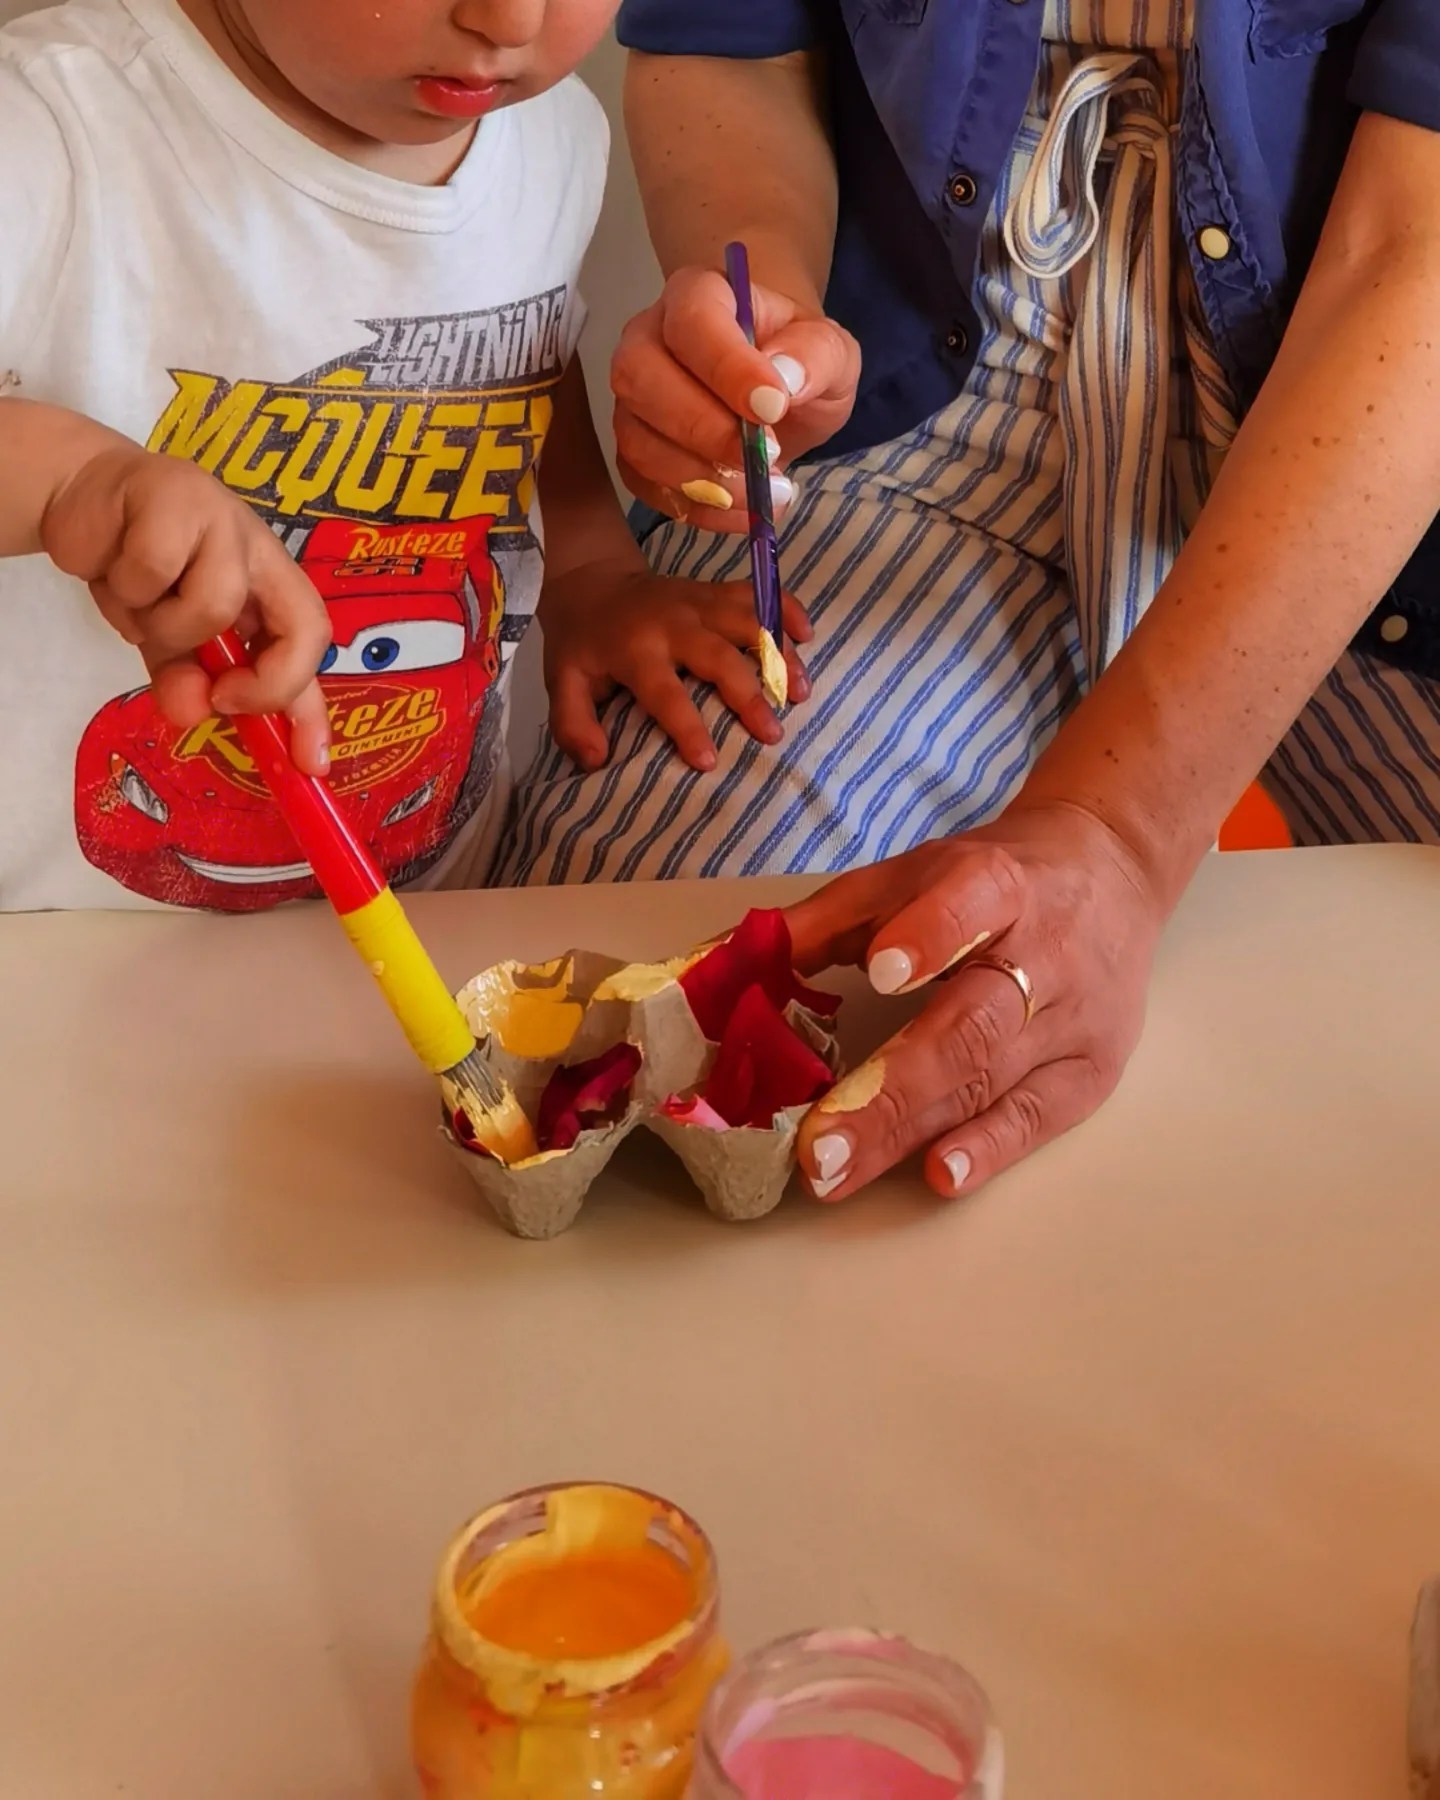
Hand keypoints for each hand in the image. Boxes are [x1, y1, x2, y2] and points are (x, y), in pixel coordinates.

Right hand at [41, 447, 331, 773]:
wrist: (84, 498)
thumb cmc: (140, 570)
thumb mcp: (167, 643)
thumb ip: (185, 681)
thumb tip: (193, 715)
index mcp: (272, 586)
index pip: (313, 648)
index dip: (315, 709)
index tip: (310, 762)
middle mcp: (261, 553)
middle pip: (304, 627)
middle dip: (267, 683)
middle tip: (221, 697)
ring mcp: (225, 520)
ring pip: (214, 606)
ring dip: (163, 626)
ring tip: (138, 602)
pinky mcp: (176, 496)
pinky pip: (154, 570)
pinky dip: (126, 587)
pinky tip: (114, 565)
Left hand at [541, 555, 812, 772]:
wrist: (591, 580)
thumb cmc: (583, 643)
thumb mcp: (562, 683)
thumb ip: (573, 724)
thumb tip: (597, 760)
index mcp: (635, 649)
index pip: (665, 693)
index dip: (687, 727)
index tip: (709, 762)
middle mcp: (673, 622)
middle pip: (719, 657)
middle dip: (748, 695)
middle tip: (773, 734)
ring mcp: (698, 601)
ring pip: (748, 622)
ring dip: (778, 654)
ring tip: (801, 693)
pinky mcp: (715, 591)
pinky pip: (756, 593)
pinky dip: (785, 608)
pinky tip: (807, 635)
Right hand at [611, 267, 860, 533]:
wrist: (776, 392)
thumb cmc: (797, 360)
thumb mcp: (830, 350)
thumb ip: (816, 356)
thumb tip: (784, 380)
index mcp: (696, 295)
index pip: (691, 321)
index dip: (726, 367)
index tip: (773, 408)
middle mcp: (647, 339)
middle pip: (641, 378)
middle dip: (704, 430)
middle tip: (765, 458)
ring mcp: (634, 399)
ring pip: (637, 440)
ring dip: (700, 478)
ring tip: (763, 491)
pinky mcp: (636, 450)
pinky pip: (645, 484)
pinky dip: (696, 507)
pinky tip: (743, 510)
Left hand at [784, 801, 1165, 1199]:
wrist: (1113, 873)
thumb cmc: (992, 879)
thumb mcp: (910, 872)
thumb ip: (822, 920)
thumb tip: (716, 966)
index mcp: (998, 883)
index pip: (972, 902)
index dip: (929, 936)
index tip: (878, 971)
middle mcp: (1047, 952)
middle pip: (971, 1022)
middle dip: (892, 1085)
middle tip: (817, 1140)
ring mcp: (1075, 1018)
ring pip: (991, 1079)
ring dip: (909, 1131)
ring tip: (837, 1170)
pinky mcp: (1092, 1070)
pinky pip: (1036, 1117)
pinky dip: (987, 1149)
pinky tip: (938, 1177)